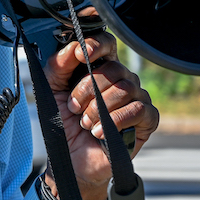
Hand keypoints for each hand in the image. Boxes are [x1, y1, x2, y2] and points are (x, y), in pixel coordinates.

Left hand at [42, 28, 158, 199]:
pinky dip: (115, 120)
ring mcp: (136, 98)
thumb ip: (58, 65)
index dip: (97, 45)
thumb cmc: (63, 121)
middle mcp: (120, 79)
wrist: (70, 156)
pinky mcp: (147, 120)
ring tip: (85, 122)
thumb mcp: (52, 89)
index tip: (82, 54)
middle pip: (115, 68)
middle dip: (88, 88)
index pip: (106, 44)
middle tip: (74, 106)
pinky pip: (139, 109)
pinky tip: (100, 131)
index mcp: (99, 67)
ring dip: (99, 107)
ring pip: (126, 88)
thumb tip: (74, 46)